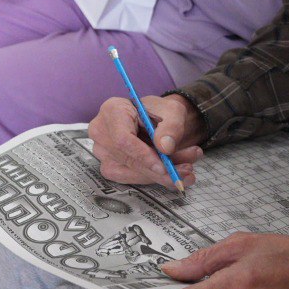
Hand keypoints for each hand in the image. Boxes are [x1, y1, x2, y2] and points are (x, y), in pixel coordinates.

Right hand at [88, 94, 205, 188]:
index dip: (142, 155)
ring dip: (160, 175)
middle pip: (127, 158)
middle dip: (159, 169)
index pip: (122, 138)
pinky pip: (131, 178)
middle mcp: (102, 132)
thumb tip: (165, 148)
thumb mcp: (173, 111)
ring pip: (130, 172)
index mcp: (112, 110)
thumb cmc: (160, 111)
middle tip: (186, 171)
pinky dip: (154, 178)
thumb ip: (171, 127)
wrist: (155, 120)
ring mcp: (103, 151)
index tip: (164, 166)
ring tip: (186, 169)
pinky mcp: (109, 165)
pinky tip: (172, 174)